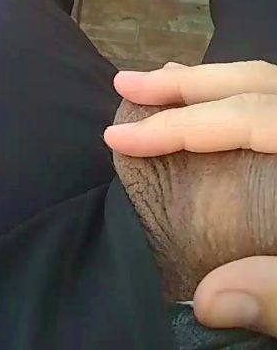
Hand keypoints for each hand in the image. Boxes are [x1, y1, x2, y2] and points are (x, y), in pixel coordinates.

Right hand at [104, 60, 276, 337]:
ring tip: (159, 84)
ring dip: (209, 81)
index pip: (245, 121)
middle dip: (183, 83)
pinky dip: (238, 94)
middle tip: (124, 84)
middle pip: (253, 81)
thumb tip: (204, 301)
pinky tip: (216, 105)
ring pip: (268, 80)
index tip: (119, 137)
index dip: (177, 128)